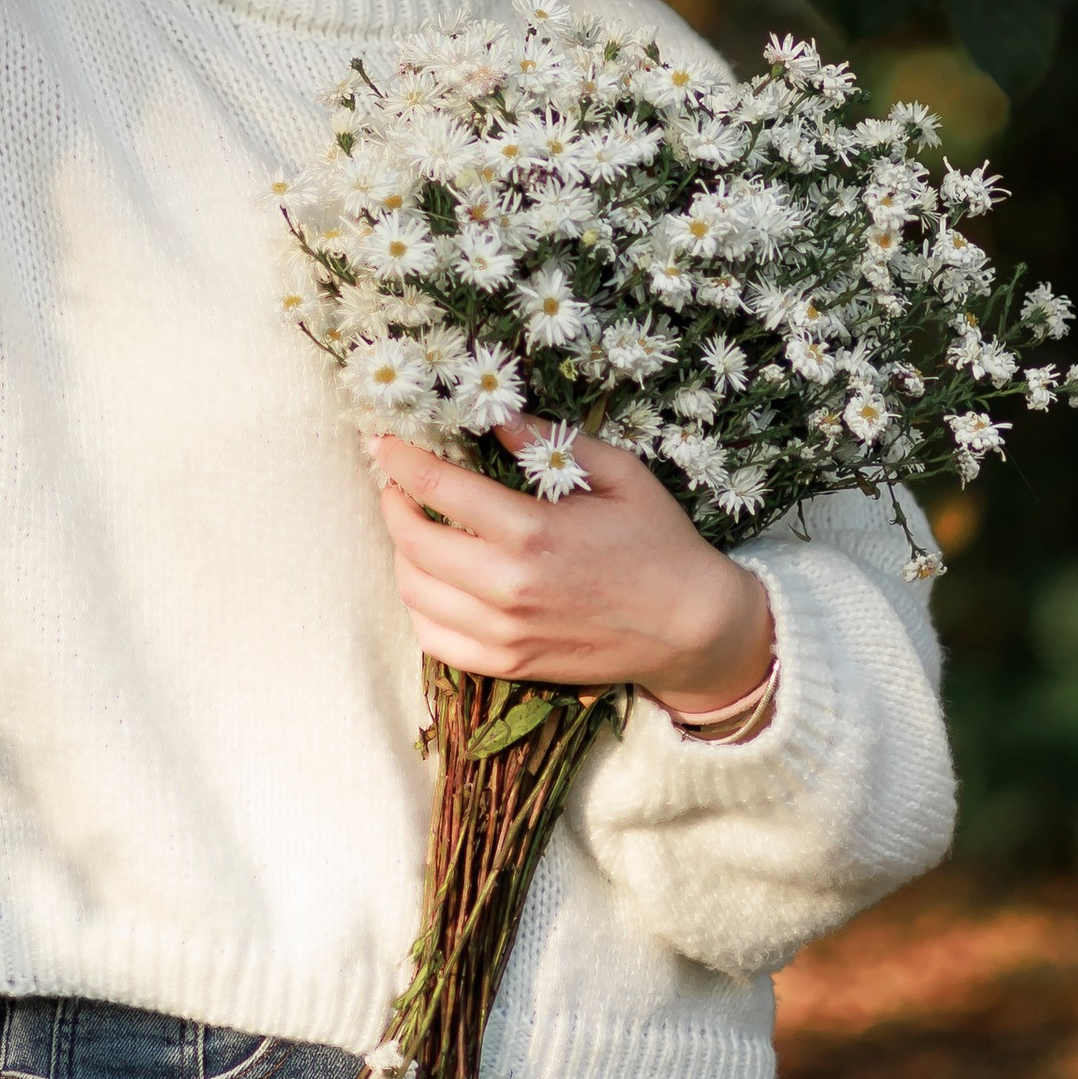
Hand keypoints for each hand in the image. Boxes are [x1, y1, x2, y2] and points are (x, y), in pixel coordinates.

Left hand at [369, 421, 773, 719]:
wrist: (692, 628)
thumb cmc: (658, 542)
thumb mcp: (618, 474)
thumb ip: (551, 441)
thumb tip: (496, 413)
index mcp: (533, 533)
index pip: (440, 490)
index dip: (401, 461)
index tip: (385, 442)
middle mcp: (509, 587)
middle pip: (413, 542)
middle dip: (393, 503)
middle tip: (397, 481)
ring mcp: (506, 634)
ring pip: (415, 592)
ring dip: (402, 553)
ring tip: (415, 526)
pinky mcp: (511, 665)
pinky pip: (435, 640)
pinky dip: (419, 607)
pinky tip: (433, 580)